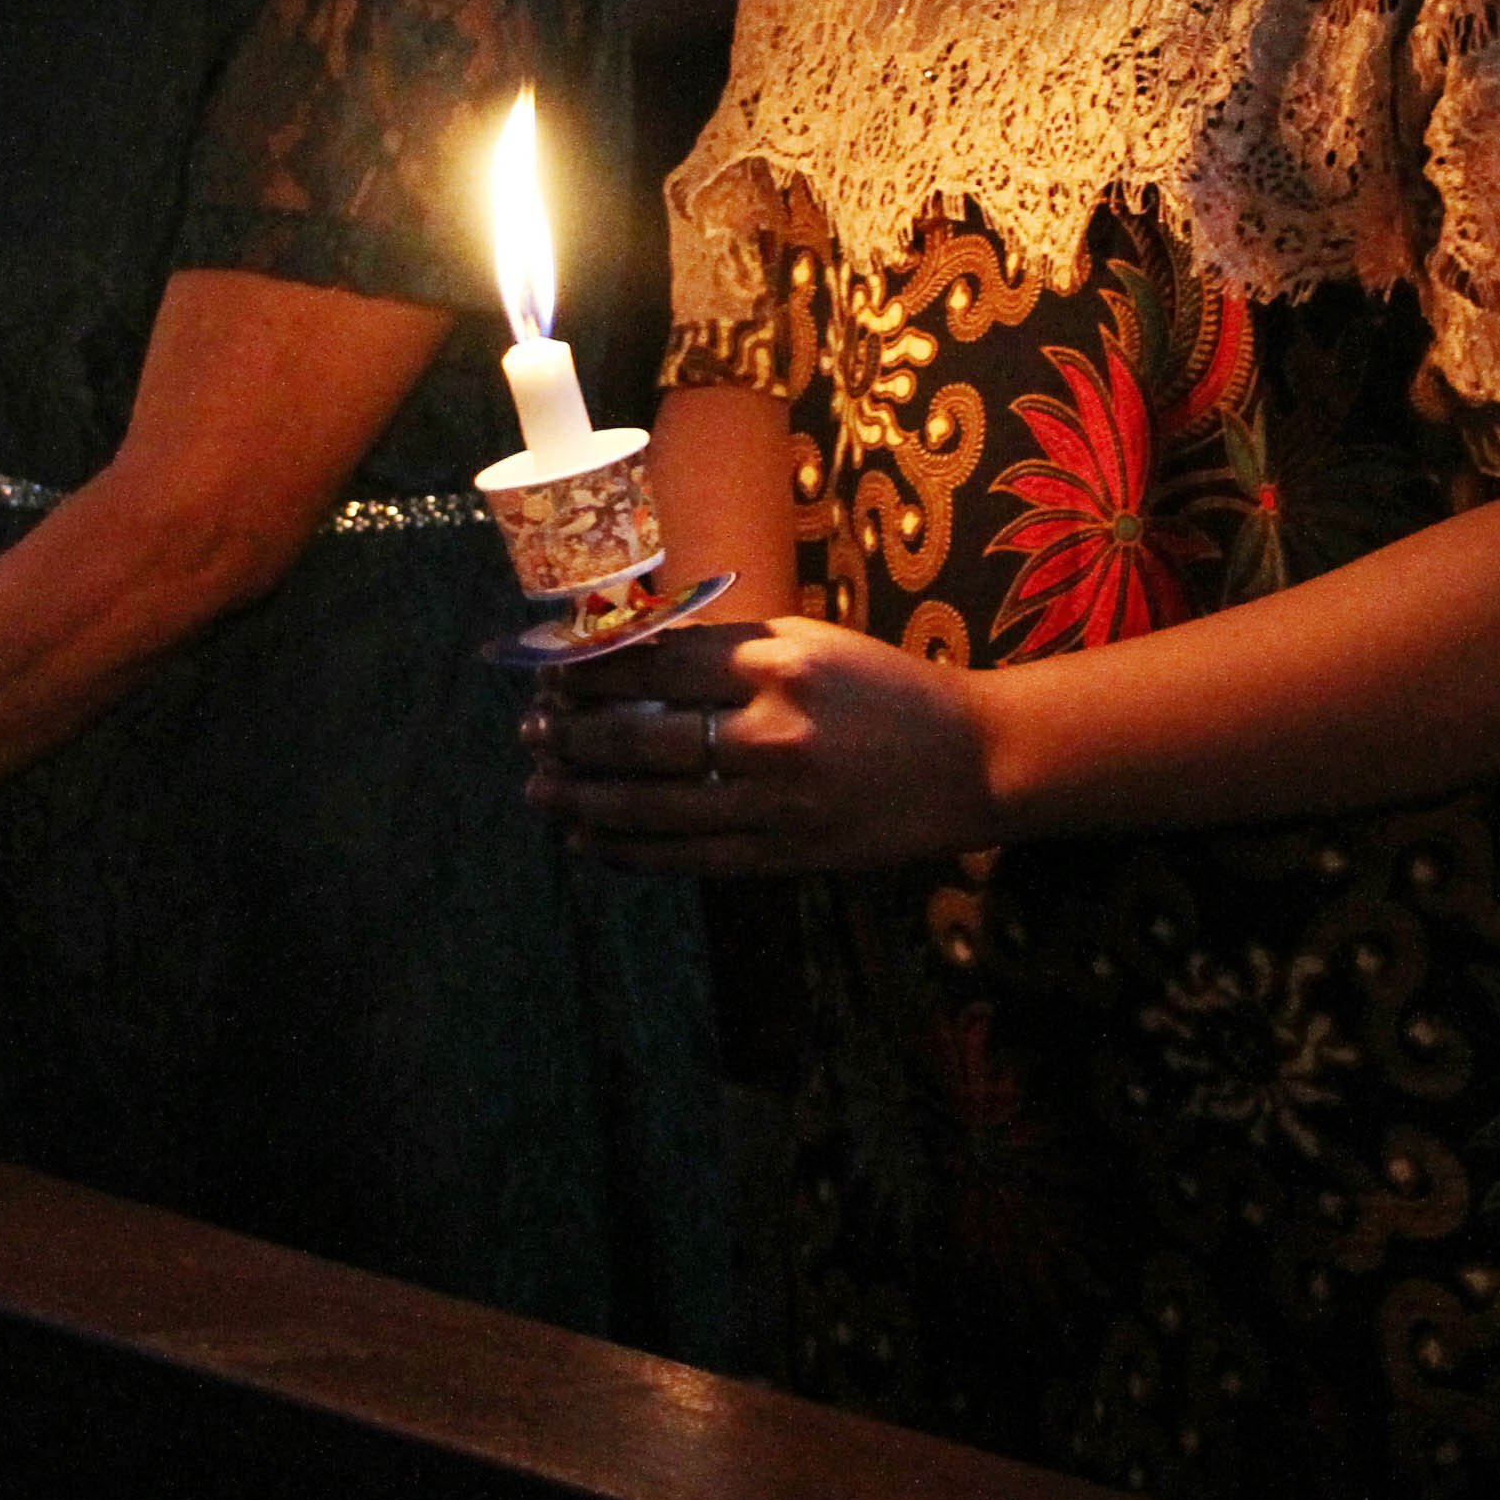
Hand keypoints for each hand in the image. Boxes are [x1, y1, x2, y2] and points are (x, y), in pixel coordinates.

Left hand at [525, 616, 1001, 873]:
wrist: (969, 763)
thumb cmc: (886, 690)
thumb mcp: (813, 643)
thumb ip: (727, 648)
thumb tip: (628, 651)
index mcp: (780, 663)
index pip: (657, 664)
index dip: (591, 672)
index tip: (552, 673)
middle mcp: (773, 731)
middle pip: (640, 737)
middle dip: (570, 736)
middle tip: (530, 732)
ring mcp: (776, 801)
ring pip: (650, 806)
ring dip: (582, 800)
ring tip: (539, 791)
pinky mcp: (782, 854)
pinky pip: (685, 857)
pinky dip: (628, 852)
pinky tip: (590, 844)